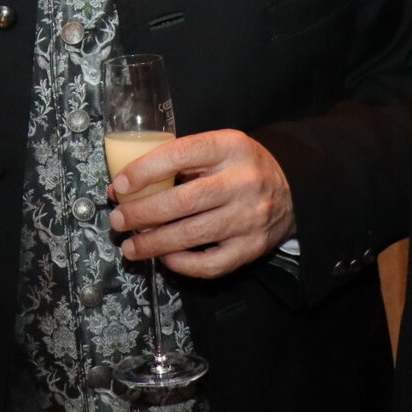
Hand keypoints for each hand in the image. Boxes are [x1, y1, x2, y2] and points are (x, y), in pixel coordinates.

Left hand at [108, 130, 294, 278]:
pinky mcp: (252, 247)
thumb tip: (126, 184)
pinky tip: (165, 258)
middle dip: (142, 213)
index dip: (144, 171)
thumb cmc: (241, 167)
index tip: (120, 185)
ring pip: (192, 235)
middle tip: (118, 220)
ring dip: (154, 243)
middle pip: (183, 201)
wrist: (293, 189)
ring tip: (130, 246)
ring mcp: (249, 217)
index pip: (180, 155)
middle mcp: (242, 181)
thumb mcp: (218, 148)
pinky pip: (211, 263)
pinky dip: (183, 264)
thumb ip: (180, 160)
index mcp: (229, 147)